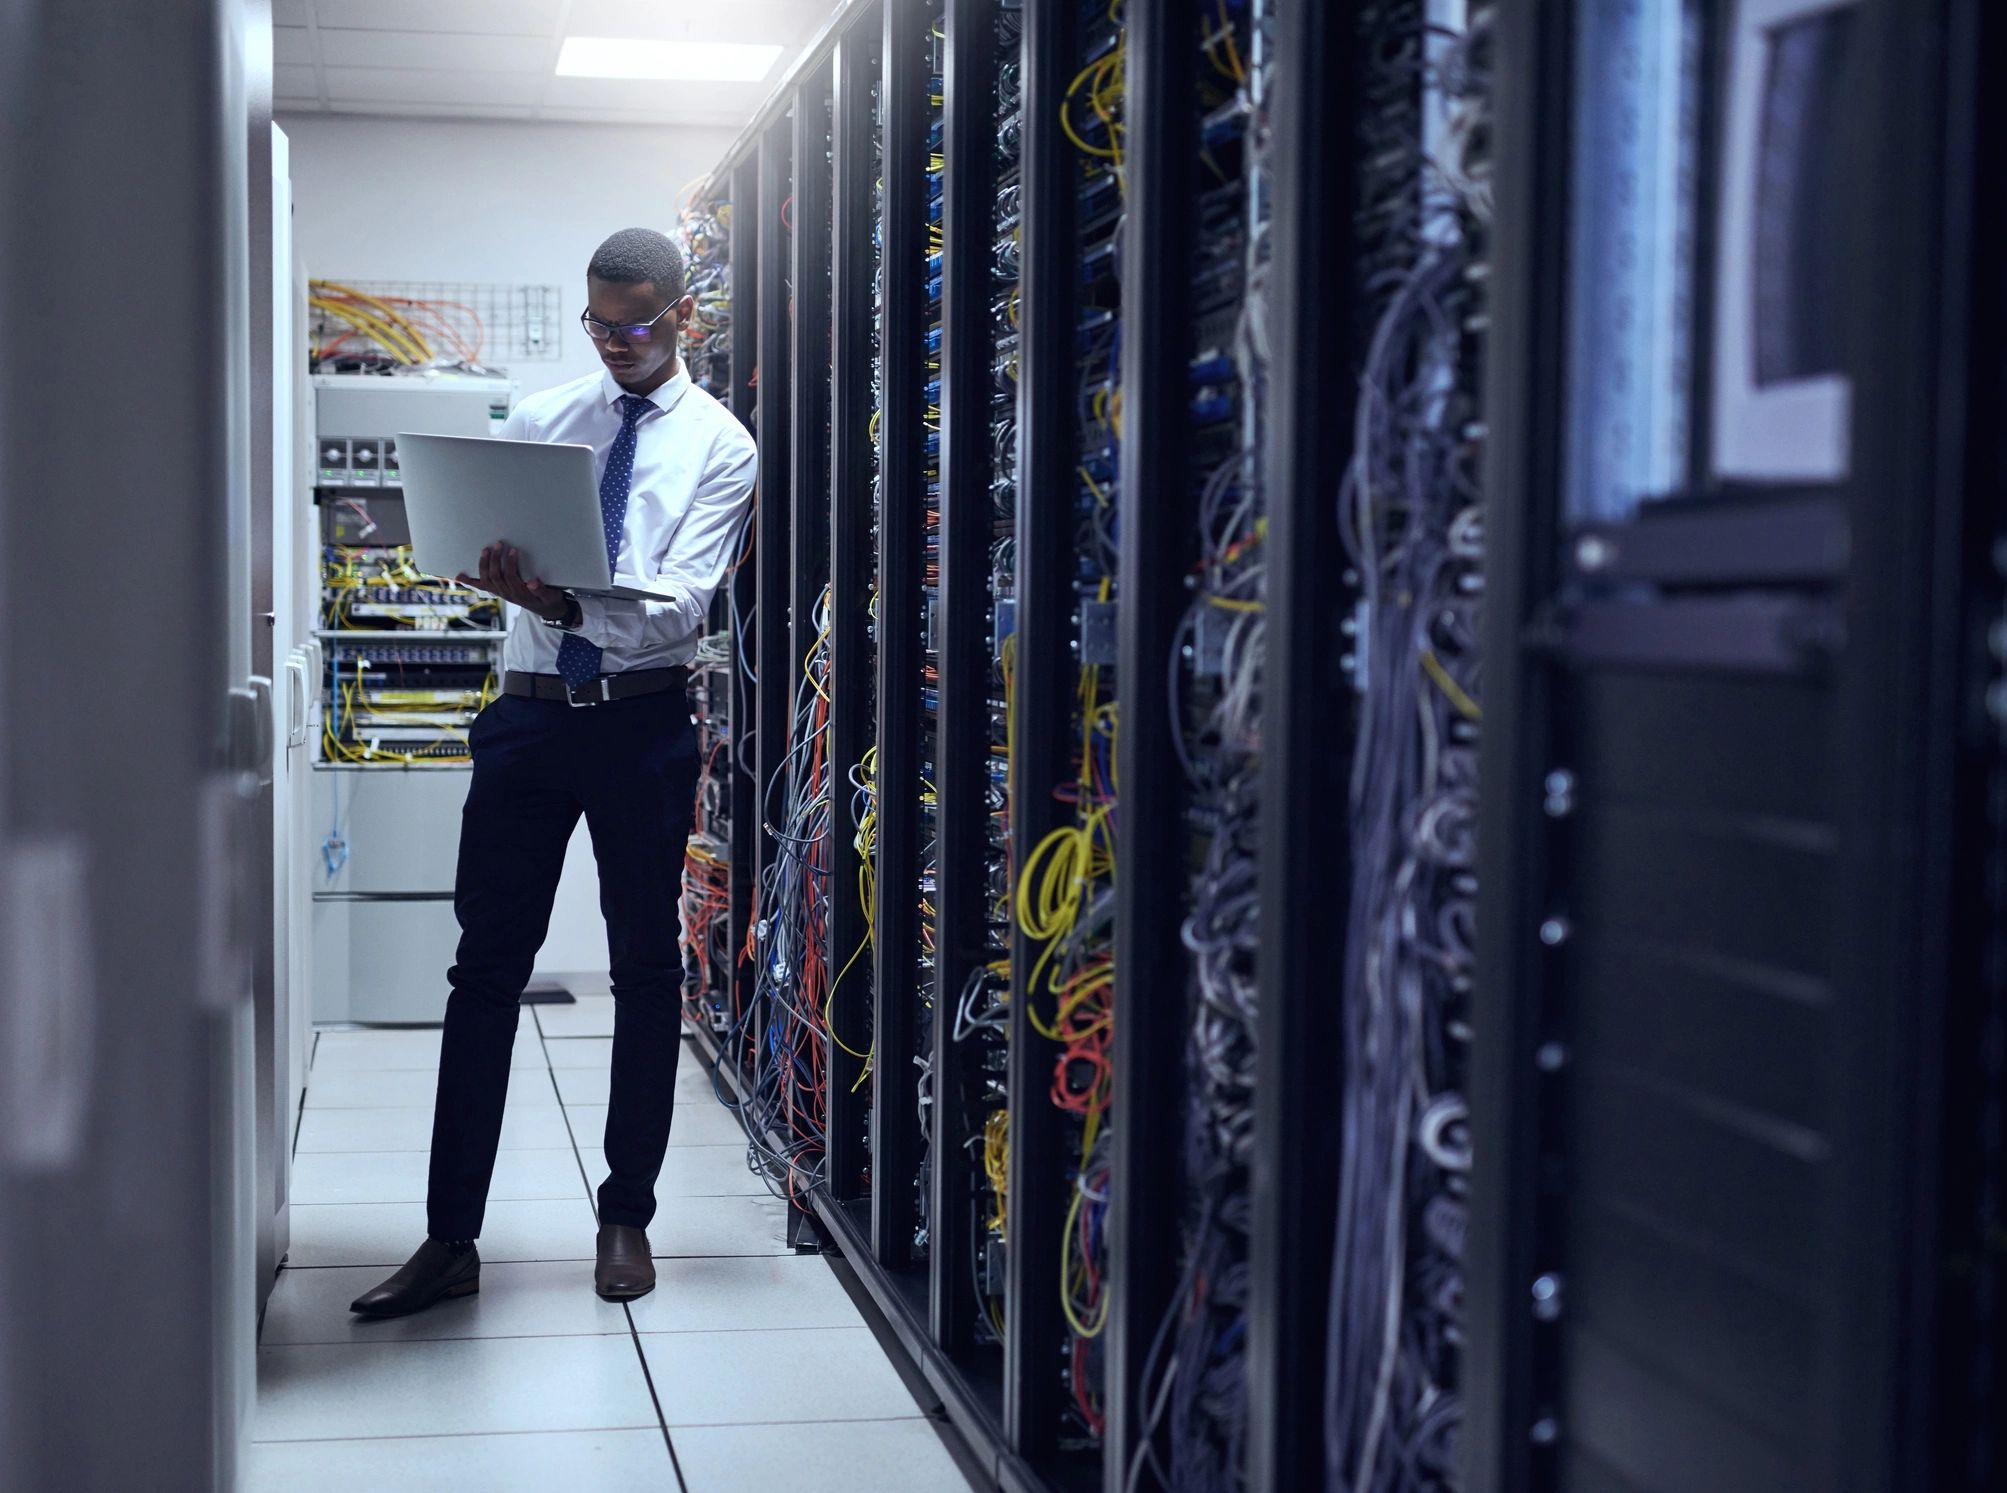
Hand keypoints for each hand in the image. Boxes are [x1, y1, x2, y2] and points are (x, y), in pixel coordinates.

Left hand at [456, 542, 571, 622]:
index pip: (511, 577)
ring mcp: (501, 593)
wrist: (546, 609)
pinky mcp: (497, 591)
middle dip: (495, 560)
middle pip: (496, 577)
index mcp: (520, 594)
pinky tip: (459, 576)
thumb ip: (541, 590)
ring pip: (487, 580)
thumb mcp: (550, 596)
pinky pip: (481, 587)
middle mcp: (507, 594)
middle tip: (499, 544)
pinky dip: (470, 582)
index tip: (513, 550)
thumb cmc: (548, 599)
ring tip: (486, 550)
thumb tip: (532, 582)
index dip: (510, 563)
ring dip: (484, 564)